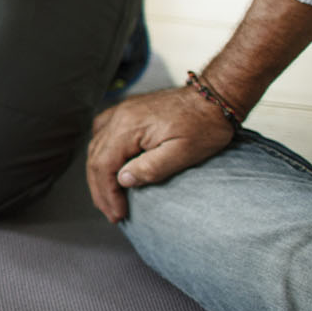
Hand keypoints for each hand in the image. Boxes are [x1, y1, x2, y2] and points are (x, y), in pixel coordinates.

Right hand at [86, 87, 235, 223]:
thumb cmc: (205, 124)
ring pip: (96, 147)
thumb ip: (150, 168)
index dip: (107, 193)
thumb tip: (123, 180)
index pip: (103, 166)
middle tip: (112, 213)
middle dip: (101, 190)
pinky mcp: (128, 111)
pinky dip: (102, 154)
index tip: (117, 213)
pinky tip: (108, 166)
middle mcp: (119, 116)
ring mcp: (122, 111)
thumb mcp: (183, 153)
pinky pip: (103, 134)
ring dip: (99, 175)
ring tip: (108, 196)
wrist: (215, 96)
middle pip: (95, 158)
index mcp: (129, 126)